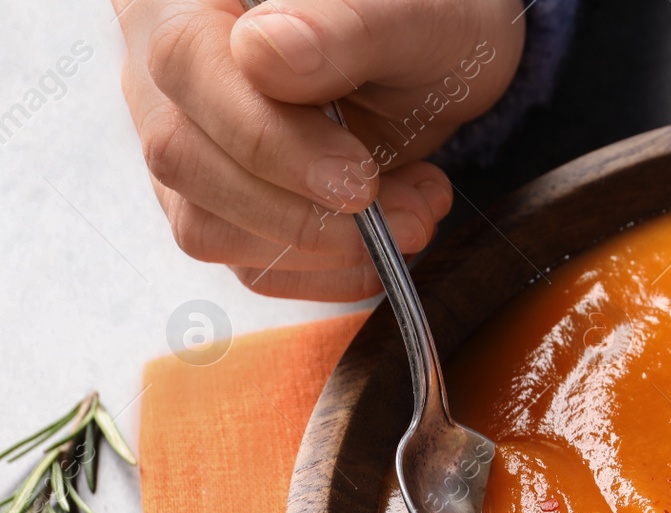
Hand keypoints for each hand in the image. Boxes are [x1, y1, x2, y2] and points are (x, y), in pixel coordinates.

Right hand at [115, 0, 525, 299]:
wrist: (442, 64)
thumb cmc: (420, 19)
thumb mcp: (408, 12)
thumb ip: (340, 26)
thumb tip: (263, 55)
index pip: (185, 64)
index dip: (267, 137)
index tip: (359, 179)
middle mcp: (170, 74)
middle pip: (182, 157)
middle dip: (302, 210)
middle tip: (406, 214)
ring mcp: (189, 146)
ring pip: (208, 227)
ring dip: (327, 247)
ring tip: (416, 212)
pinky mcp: (224, 209)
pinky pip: (254, 265)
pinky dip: (335, 270)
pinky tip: (393, 232)